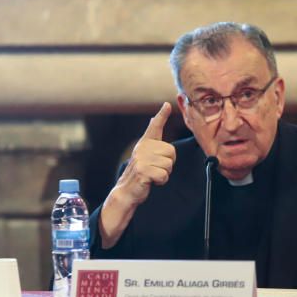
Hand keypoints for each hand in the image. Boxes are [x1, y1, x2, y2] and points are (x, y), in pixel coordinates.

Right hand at [98, 103, 176, 247]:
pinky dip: (161, 181)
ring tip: (153, 175)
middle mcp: (142, 149)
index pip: (154, 127)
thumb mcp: (146, 156)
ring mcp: (141, 159)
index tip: (167, 105)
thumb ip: (153, 142)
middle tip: (156, 169)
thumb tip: (154, 119)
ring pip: (169, 164)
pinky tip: (151, 181)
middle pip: (171, 152)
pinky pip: (164, 175)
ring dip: (165, 174)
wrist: (125, 191)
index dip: (161, 115)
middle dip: (169, 164)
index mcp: (145, 144)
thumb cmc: (140, 174)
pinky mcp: (143, 171)